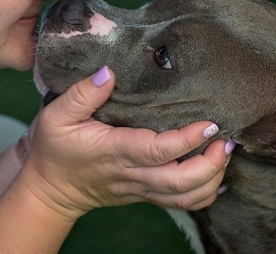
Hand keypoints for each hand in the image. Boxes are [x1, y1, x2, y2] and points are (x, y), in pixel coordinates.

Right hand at [20, 66, 230, 220]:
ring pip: (185, 197)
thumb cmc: (54, 149)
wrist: (50, 189)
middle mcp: (132, 174)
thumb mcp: (57, 115)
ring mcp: (141, 188)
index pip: (157, 151)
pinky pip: (181, 203)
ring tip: (224, 153)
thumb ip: (82, 94)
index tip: (210, 125)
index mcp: (114, 151)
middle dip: (211, 164)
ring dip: (212, 179)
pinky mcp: (146, 194)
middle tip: (225, 140)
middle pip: (180, 182)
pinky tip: (216, 175)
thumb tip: (108, 73)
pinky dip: (205, 193)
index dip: (186, 140)